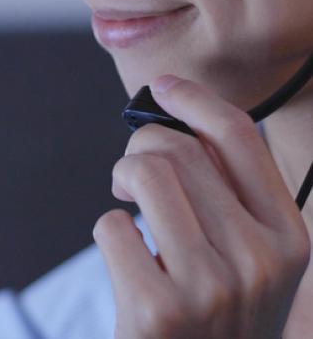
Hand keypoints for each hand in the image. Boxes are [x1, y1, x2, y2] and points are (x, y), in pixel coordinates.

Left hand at [93, 75, 310, 337]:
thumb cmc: (215, 310)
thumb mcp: (248, 257)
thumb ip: (226, 191)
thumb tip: (180, 119)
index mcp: (287, 238)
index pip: (239, 137)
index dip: (195, 99)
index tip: (163, 87)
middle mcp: (259, 262)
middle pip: (178, 147)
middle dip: (141, 145)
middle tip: (132, 174)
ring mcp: (210, 289)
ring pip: (144, 171)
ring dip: (123, 176)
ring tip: (126, 201)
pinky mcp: (158, 311)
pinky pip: (112, 226)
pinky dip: (109, 232)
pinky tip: (128, 259)